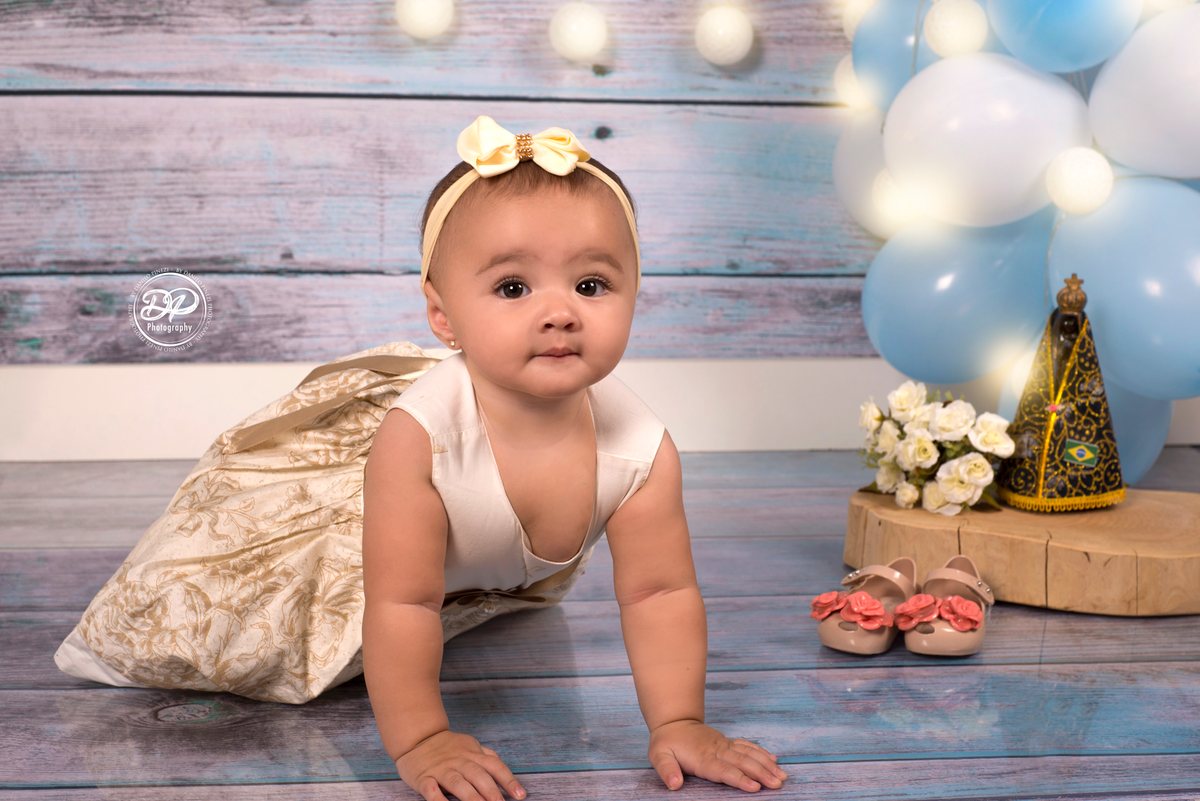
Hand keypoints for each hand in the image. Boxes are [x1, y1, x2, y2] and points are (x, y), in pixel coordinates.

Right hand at [395, 730, 525, 800]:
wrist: (417, 737)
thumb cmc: (448, 746)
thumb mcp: (470, 745)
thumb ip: (487, 756)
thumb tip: (504, 768)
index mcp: (473, 754)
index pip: (495, 767)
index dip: (509, 781)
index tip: (520, 795)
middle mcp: (459, 761)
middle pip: (478, 776)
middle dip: (491, 792)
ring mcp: (441, 769)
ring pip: (458, 783)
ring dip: (471, 798)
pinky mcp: (424, 778)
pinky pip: (431, 789)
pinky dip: (438, 799)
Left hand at [648, 720, 786, 792]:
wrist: (674, 721)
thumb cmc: (666, 742)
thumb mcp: (659, 755)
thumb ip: (666, 770)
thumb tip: (674, 784)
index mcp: (702, 758)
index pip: (724, 770)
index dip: (739, 779)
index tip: (755, 787)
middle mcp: (717, 750)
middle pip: (742, 763)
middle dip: (761, 773)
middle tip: (778, 783)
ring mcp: (724, 745)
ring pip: (749, 754)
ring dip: (766, 764)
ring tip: (781, 775)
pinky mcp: (727, 742)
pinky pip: (746, 746)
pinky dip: (761, 752)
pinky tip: (774, 760)